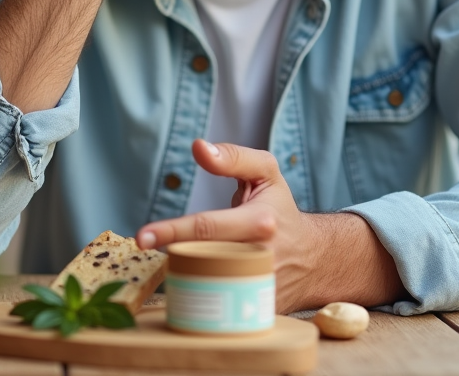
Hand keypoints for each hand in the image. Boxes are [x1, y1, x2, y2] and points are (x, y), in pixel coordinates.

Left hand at [137, 140, 407, 312]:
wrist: (316, 256)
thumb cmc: (280, 210)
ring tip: (185, 270)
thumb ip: (233, 157)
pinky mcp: (258, 311)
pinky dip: (204, 302)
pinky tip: (201, 292)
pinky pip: (222, 311)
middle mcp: (261, 258)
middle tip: (166, 255)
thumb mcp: (266, 172)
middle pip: (201, 260)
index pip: (207, 227)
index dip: (172, 231)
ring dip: (187, 281)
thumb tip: (198, 147)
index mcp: (260, 222)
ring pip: (208, 289)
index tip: (142, 236)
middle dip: (176, 259)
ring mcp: (260, 289)